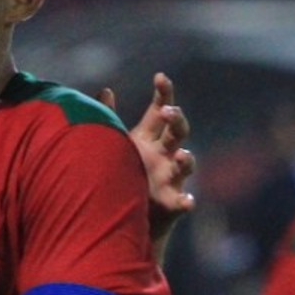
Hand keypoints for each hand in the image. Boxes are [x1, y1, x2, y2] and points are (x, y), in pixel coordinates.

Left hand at [101, 72, 194, 240]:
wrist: (126, 217)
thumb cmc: (123, 175)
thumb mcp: (116, 144)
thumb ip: (109, 118)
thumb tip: (106, 90)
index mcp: (149, 138)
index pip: (160, 110)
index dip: (164, 93)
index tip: (160, 77)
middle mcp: (164, 154)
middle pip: (177, 131)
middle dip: (176, 119)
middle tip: (168, 111)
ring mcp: (171, 178)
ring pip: (186, 164)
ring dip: (186, 158)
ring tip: (181, 155)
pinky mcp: (172, 203)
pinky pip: (183, 202)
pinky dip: (186, 202)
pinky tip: (187, 202)